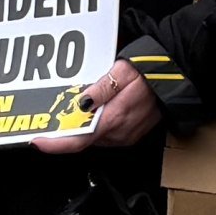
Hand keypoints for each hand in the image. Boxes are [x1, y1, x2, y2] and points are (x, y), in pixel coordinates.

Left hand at [40, 61, 159, 152]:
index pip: (79, 140)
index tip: (38, 142)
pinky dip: (96, 124)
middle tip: (54, 113)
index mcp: (115, 119)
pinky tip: (96, 109)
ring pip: (94, 136)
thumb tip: (80, 104)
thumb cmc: (151, 70)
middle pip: (83, 139)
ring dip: (83, 125)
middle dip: (67, 129)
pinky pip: (106, 133)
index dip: (56, 144)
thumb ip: (100, 89)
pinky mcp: (130, 134)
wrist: (177, 74)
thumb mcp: (122, 71)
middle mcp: (119, 133)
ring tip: (78, 105)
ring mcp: (125, 136)